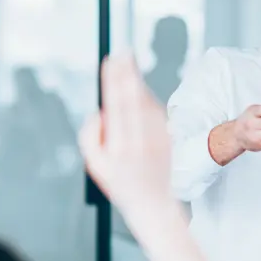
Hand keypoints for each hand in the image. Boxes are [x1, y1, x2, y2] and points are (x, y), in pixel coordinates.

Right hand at [80, 55, 174, 219]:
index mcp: (118, 148)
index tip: (111, 63)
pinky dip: (149, 98)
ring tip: (130, 65)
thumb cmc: (123, 186)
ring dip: (138, 83)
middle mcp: (138, 142)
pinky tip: (142, 88)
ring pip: (147, 104)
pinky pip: (158, 113)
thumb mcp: (96, 166)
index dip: (113, 82)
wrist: (155, 206)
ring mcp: (156, 141)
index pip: (115, 106)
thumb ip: (90, 138)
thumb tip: (98, 113)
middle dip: (126, 74)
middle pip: (132, 100)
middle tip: (123, 53)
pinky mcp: (169, 140)